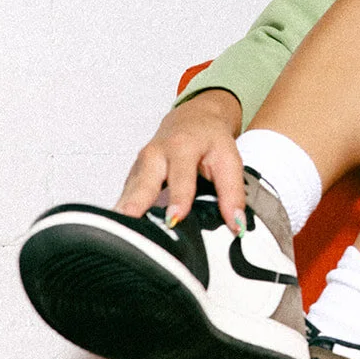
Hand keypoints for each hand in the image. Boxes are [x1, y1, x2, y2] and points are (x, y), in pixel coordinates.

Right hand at [115, 88, 245, 233]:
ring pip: (128, 194)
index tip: (173, 219)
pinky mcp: (132, 178)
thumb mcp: (229, 160)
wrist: (193, 119)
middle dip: (135, 207)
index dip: (178, 198)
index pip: (180, 176)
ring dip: (125, 215)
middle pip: (142, 184)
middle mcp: (154, 155)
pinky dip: (124, 215)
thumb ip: (232, 193)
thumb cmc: (210, 139)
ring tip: (122, 239)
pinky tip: (124, 234)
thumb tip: (237, 226)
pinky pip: (126, 198)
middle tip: (129, 233)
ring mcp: (139, 166)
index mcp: (181, 147)